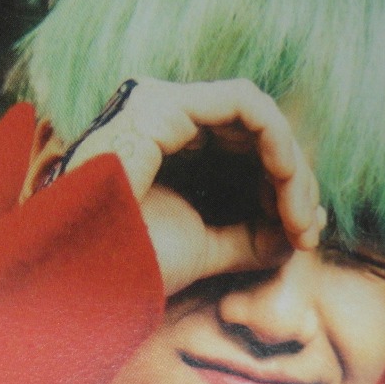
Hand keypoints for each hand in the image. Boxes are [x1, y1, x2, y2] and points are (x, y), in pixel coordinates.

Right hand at [31, 78, 323, 296]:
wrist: (77, 279)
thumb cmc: (125, 267)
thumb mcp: (205, 249)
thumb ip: (250, 237)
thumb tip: (302, 232)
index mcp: (166, 150)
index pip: (246, 149)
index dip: (286, 188)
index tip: (302, 238)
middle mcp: (162, 121)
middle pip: (258, 132)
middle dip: (296, 181)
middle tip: (307, 231)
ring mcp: (159, 107)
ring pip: (260, 116)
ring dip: (292, 168)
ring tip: (297, 220)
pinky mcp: (164, 105)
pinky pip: (248, 104)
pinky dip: (278, 142)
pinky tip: (285, 185)